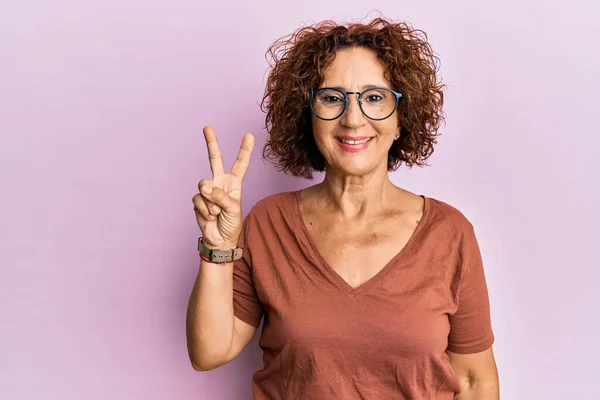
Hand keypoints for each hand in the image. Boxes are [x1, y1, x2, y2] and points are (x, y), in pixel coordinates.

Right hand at [193, 126, 254, 249]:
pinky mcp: (198, 199)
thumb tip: (203, 186)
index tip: (249, 135)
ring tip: (216, 213)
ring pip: (204, 185)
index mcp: (234, 183)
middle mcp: (220, 183)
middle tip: (207, 127)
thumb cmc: (231, 224)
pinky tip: (209, 216)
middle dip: (211, 143)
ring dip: (211, 202)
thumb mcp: (233, 209)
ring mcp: (208, 190)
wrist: (219, 240)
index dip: (245, 150)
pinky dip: (204, 209)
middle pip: (215, 159)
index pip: (240, 164)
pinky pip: (198, 199)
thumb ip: (220, 196)